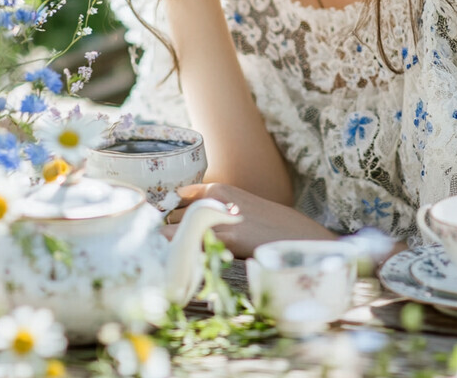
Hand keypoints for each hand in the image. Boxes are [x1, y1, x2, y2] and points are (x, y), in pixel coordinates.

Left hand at [163, 183, 336, 258]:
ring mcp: (220, 215)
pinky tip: (178, 266)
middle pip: (173, 214)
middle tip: (159, 250)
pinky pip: (192, 244)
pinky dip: (180, 254)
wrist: (297, 236)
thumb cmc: (269, 226)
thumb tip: (190, 226)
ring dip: (168, 245)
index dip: (166, 214)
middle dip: (164, 232)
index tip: (160, 228)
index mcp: (218, 190)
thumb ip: (215, 212)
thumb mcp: (239, 209)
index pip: (177, 198)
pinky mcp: (228, 237)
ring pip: (176, 228)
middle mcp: (215, 198)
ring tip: (164, 260)